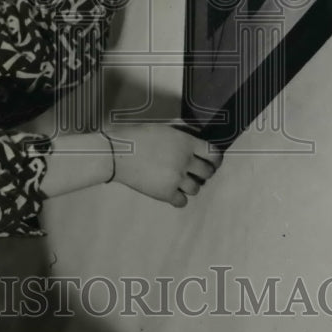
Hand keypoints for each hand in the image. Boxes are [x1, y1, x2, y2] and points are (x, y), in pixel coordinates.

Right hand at [107, 123, 222, 207]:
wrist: (117, 154)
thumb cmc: (137, 137)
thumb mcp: (163, 130)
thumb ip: (182, 137)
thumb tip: (196, 143)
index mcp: (186, 142)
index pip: (214, 154)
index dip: (215, 159)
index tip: (213, 162)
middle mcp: (185, 161)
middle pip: (207, 172)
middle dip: (203, 172)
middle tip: (196, 172)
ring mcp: (176, 179)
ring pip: (196, 188)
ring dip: (190, 185)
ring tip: (180, 181)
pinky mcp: (166, 193)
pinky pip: (183, 202)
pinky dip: (179, 198)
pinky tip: (172, 192)